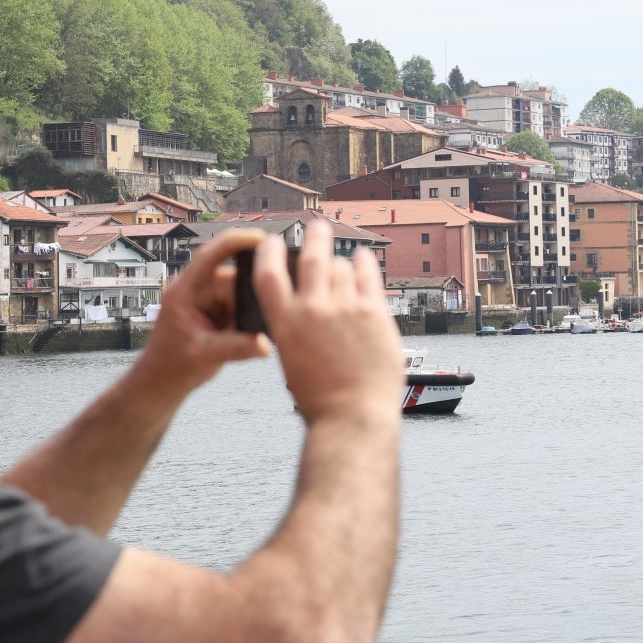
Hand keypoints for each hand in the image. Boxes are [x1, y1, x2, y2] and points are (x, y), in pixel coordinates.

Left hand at [132, 228, 270, 397]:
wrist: (160, 382)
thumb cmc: (170, 366)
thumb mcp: (204, 356)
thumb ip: (236, 348)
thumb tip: (266, 344)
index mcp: (184, 292)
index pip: (210, 256)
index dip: (235, 242)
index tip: (260, 238)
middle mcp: (195, 291)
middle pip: (232, 278)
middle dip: (250, 292)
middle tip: (266, 310)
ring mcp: (205, 301)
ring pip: (238, 293)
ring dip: (248, 309)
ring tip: (245, 331)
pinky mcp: (215, 312)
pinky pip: (238, 306)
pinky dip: (246, 318)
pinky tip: (250, 332)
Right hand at [253, 219, 401, 424]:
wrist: (353, 416)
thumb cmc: (321, 400)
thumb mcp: (291, 361)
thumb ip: (295, 330)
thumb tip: (304, 309)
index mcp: (285, 323)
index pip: (268, 272)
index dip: (269, 251)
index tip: (273, 242)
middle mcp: (313, 310)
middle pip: (312, 257)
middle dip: (315, 237)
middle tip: (317, 227)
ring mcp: (345, 309)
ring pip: (341, 267)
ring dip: (340, 260)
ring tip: (343, 256)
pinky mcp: (373, 313)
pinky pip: (368, 277)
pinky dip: (364, 263)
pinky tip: (363, 258)